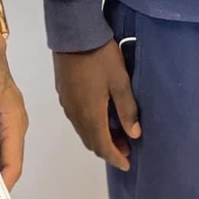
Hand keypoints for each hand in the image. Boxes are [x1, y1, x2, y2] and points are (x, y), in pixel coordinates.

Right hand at [53, 41, 140, 170]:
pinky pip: (77, 119)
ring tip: (117, 134)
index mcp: (90, 115)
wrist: (74, 33)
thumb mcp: (120, 80)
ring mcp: (67, 104)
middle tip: (126, 148)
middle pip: (91, 142)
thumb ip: (127, 108)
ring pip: (83, 131)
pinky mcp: (64, 93)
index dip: (116, 158)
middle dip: (109, 149)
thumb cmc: (101, 56)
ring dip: (99, 137)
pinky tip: (100, 116)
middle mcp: (76, 114)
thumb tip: (134, 134)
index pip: (103, 147)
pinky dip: (90, 125)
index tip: (128, 164)